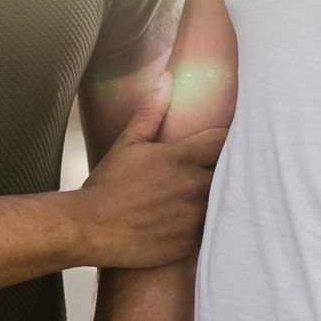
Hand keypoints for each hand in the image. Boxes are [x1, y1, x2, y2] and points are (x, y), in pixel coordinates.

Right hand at [79, 76, 226, 268]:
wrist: (89, 229)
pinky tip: (201, 218)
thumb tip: (166, 79)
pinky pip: (214, 229)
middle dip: (231, 167)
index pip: (224, 140)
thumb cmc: (108, 184)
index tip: (232, 138)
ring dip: (223, 195)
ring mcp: (194, 216)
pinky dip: (212, 223)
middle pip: (232, 171)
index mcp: (181, 157)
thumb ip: (151, 112)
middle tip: (231, 165)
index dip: (230, 138)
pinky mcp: (191, 241)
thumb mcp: (128, 144)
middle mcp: (193, 186)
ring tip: (219, 192)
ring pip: (225, 201)